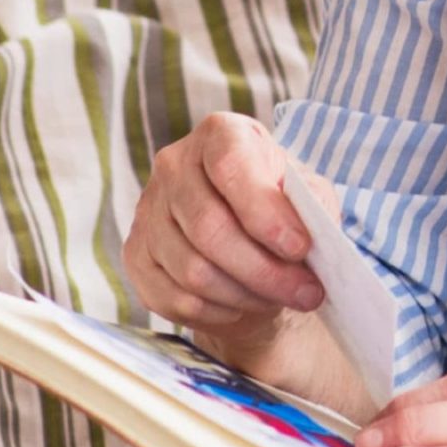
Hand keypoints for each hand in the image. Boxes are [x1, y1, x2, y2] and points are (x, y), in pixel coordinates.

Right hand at [123, 111, 327, 358]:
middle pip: (209, 228)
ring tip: (278, 298)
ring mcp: (148, 211)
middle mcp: (174, 165)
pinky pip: (173, 298)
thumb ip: (310, 204)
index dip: (265, 213)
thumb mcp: (306, 192)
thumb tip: (308, 233)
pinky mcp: (136, 255)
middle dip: (264, 270)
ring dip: (244, 294)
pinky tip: (242, 305)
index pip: (230, 168)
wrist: (246, 235)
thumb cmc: (279, 206)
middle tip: (305, 292)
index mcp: (220, 135)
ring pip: (192, 270)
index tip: (300, 248)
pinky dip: (215, 311)